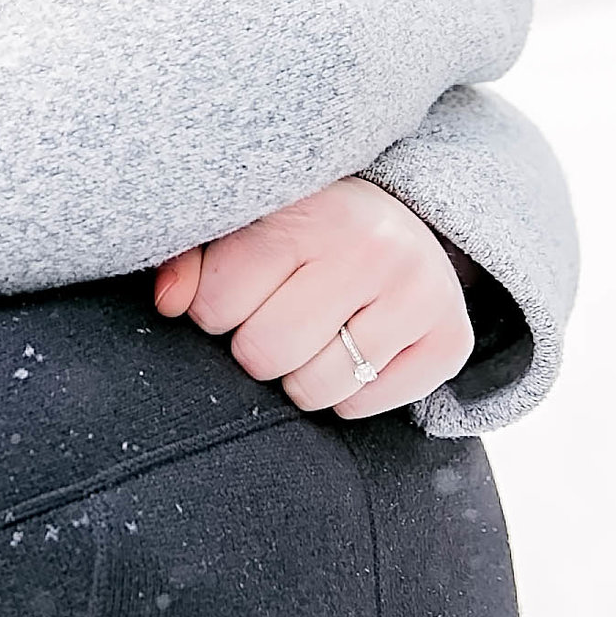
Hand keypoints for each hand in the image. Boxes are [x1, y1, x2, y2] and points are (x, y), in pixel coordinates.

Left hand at [154, 176, 472, 420]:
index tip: (241, 291)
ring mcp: (418, 293)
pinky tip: (356, 349)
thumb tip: (167, 302)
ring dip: (299, 378)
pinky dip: (348, 394)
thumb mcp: (244, 227)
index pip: (215, 304)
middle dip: (257, 348)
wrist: (403, 222)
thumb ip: (192, 260)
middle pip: (265, 353)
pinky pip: (364, 405)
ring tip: (314, 338)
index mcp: (307, 211)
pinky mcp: (449, 339)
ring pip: (315, 388)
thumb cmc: (302, 232)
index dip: (214, 310)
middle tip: (278, 319)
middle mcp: (370, 247)